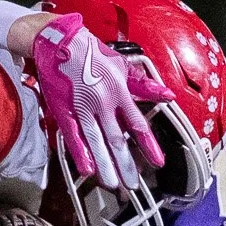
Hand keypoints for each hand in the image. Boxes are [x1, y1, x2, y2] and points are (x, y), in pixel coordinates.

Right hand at [28, 12, 172, 191]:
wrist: (58, 40)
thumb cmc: (90, 51)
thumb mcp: (120, 64)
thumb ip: (142, 84)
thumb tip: (167, 94)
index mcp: (119, 90)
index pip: (138, 124)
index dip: (149, 145)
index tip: (157, 162)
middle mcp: (102, 102)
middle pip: (117, 139)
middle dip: (125, 165)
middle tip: (131, 185)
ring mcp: (82, 108)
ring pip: (97, 142)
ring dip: (106, 166)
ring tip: (113, 184)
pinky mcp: (63, 111)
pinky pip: (73, 136)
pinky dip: (81, 153)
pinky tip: (87, 170)